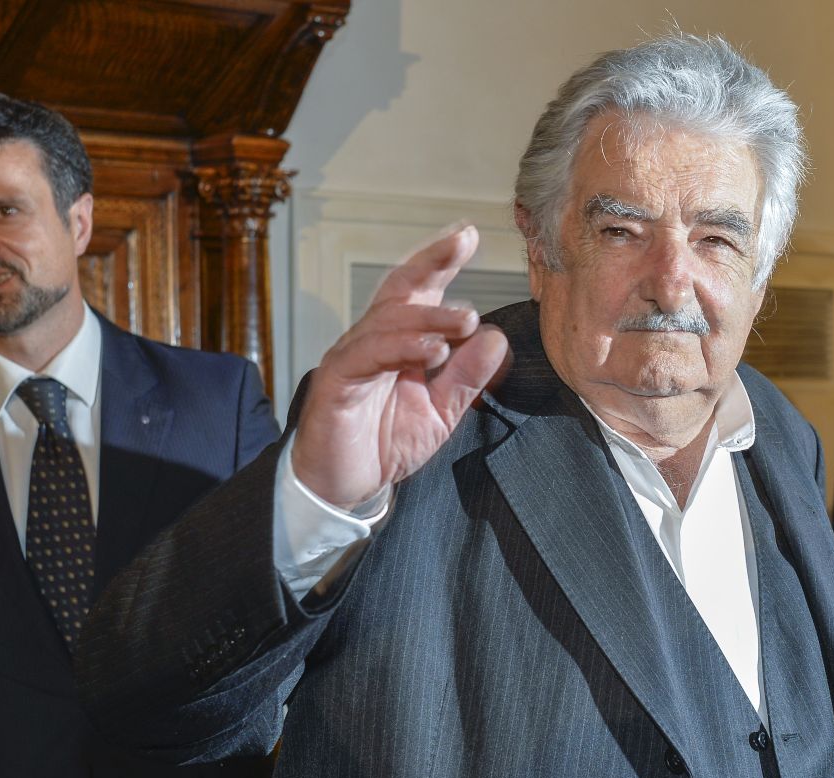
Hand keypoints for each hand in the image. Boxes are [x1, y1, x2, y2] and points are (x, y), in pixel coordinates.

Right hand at [291, 224, 508, 507]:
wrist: (344, 486)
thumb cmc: (385, 442)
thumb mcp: (441, 412)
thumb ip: (467, 377)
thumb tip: (496, 337)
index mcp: (399, 341)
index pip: (419, 291)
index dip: (439, 260)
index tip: (467, 235)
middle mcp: (374, 340)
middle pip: (400, 289)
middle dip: (430, 262)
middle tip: (462, 244)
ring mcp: (352, 357)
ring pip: (389, 321)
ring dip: (430, 317)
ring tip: (465, 320)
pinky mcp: (337, 381)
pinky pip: (368, 355)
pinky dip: (402, 348)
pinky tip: (433, 351)